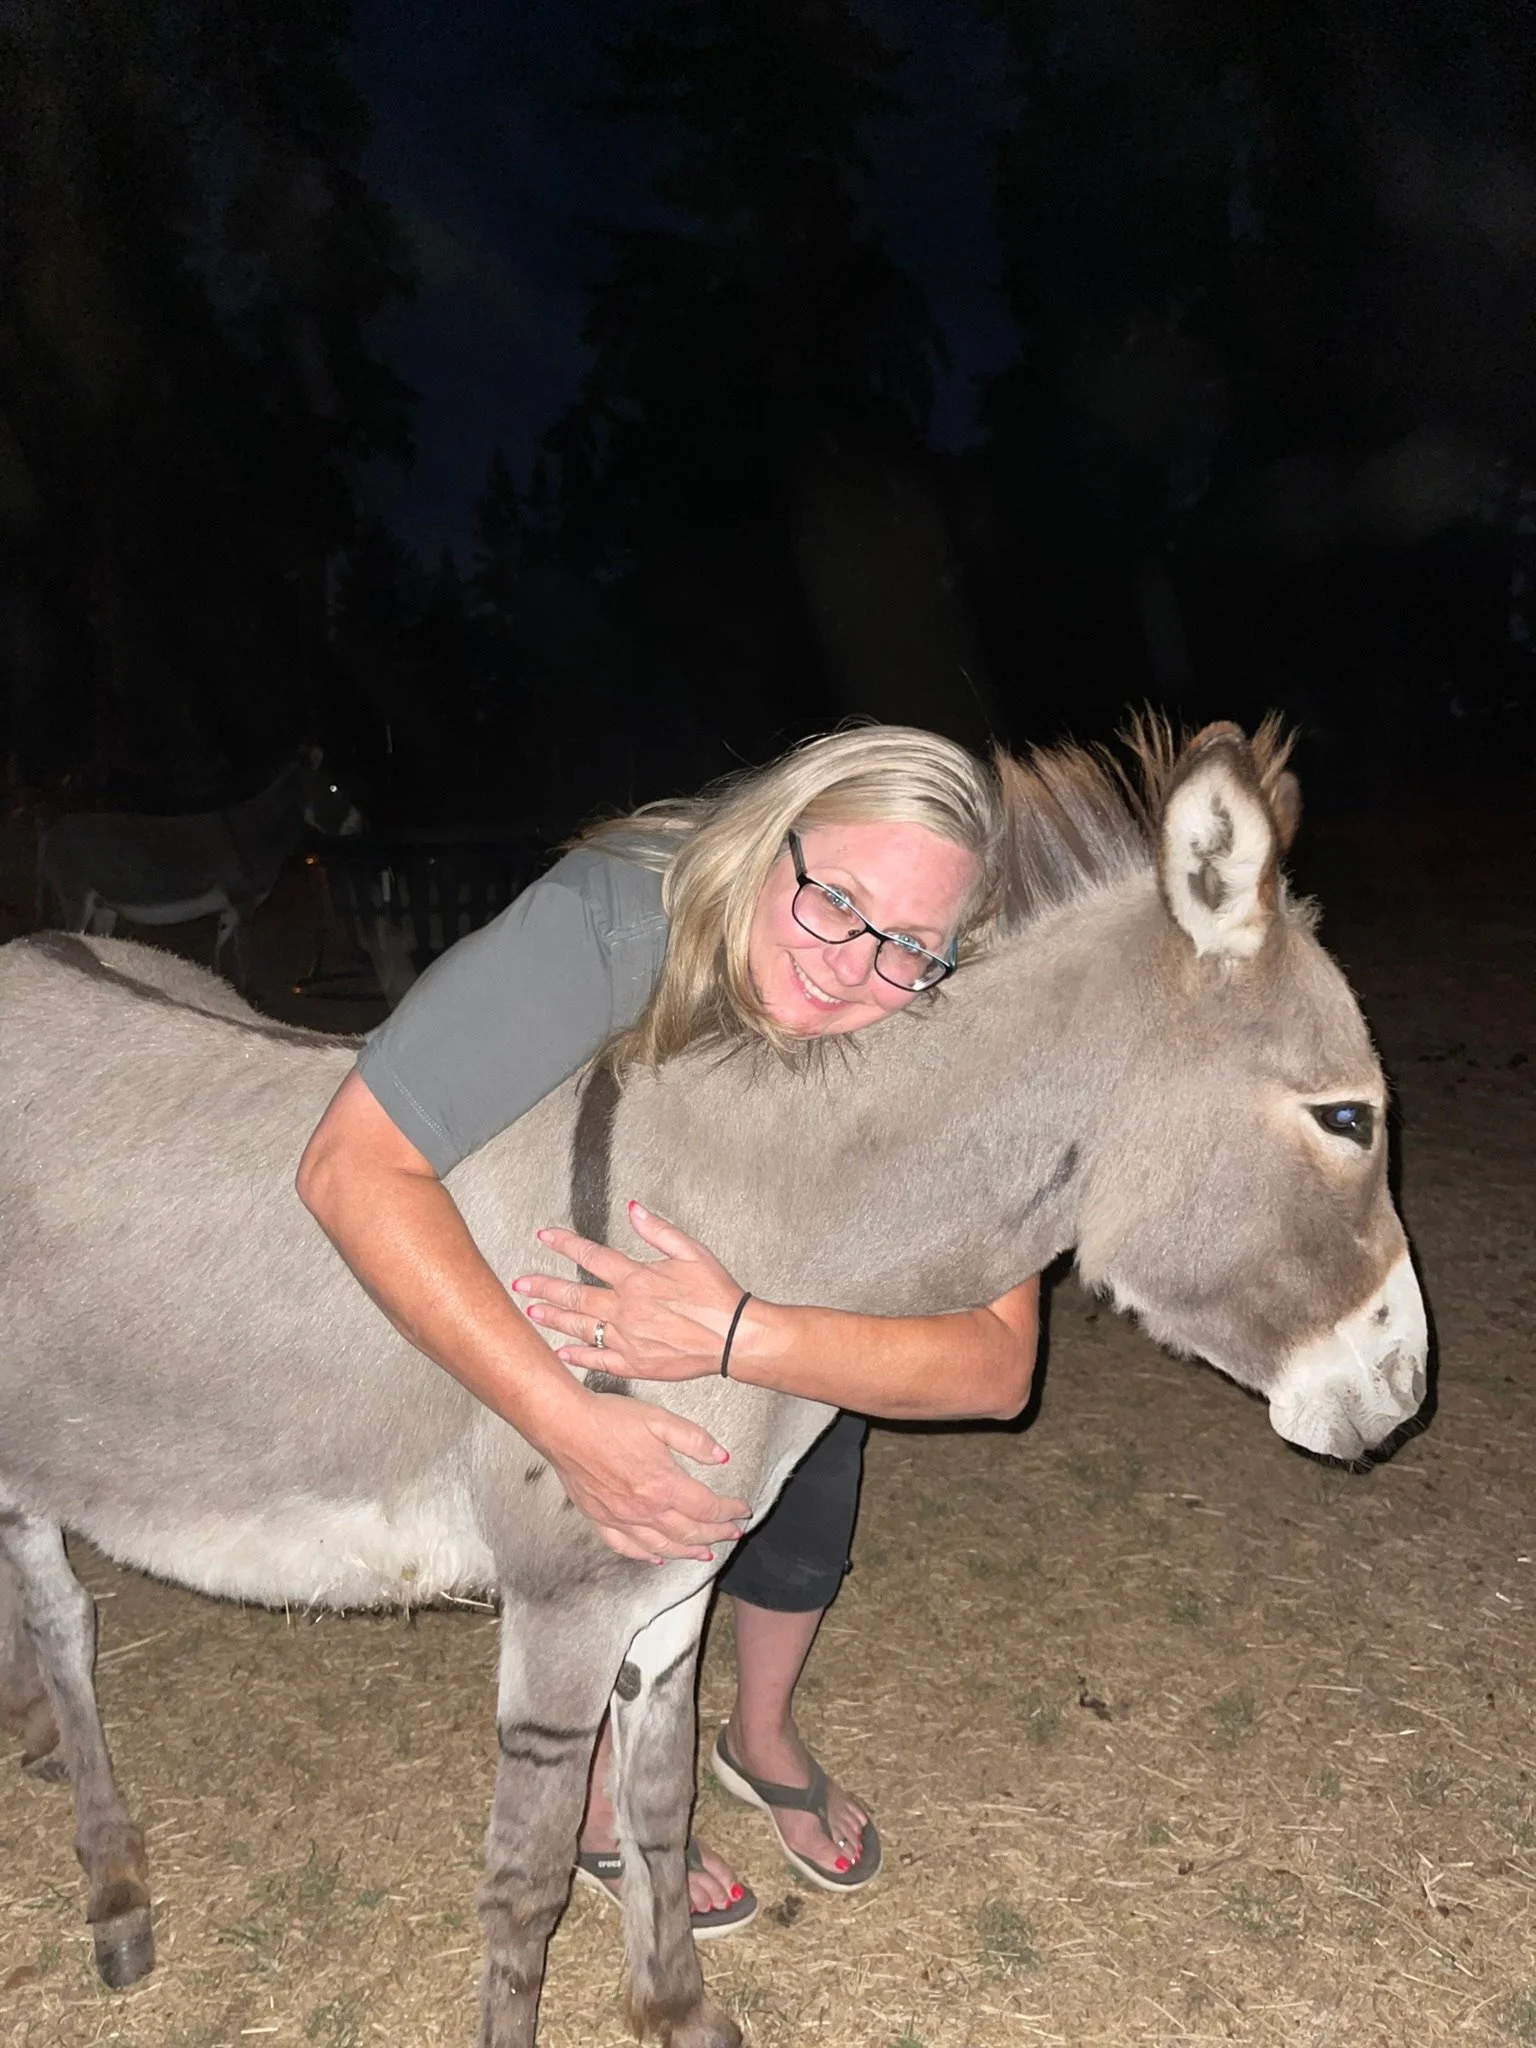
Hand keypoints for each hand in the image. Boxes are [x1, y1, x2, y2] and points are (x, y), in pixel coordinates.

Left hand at [513, 1201, 750, 1381]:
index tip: (544, 1236)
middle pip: (574, 1295)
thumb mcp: (691, 1251)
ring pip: (580, 1327)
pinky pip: (598, 1359)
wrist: (735, 1338)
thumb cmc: (717, 1296)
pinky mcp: (635, 1364)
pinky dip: (576, 1356)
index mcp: (637, 1279)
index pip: (590, 1256)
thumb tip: (633, 1209)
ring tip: (532, 1312)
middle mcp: (626, 1309)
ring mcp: (627, 1339)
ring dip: (553, 1318)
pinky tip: (561, 1352)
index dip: (563, 1244)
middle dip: (543, 1287)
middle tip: (522, 1283)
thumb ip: (657, 1230)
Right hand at [536, 1387, 750, 1565]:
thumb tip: (723, 1457)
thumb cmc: (609, 1419)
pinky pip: (626, 1548)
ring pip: (662, 1547)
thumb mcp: (659, 1419)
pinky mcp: (599, 1519)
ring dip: (687, 1552)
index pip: (707, 1508)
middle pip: (689, 1532)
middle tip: (733, 1534)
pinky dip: (645, 1556)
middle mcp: (644, 1510)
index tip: (742, 1510)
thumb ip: (695, 1440)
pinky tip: (656, 1558)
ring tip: (704, 1554)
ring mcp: (620, 1519)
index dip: (729, 1511)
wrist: (564, 1425)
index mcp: (663, 1485)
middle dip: (716, 1535)